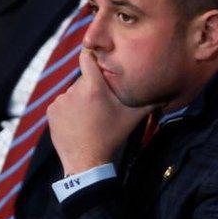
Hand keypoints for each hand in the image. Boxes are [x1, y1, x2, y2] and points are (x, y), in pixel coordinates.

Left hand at [46, 49, 151, 174]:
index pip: (87, 57)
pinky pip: (62, 104)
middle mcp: (74, 90)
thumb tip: (166, 94)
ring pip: (73, 93)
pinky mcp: (51, 111)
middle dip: (92, 87)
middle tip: (101, 104)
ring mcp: (60, 101)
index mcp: (93, 87)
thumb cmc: (111, 137)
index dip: (92, 56)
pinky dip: (69, 110)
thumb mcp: (132, 118)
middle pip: (83, 80)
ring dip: (80, 100)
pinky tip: (77, 122)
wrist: (86, 162)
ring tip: (89, 117)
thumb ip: (149, 102)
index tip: (97, 59)